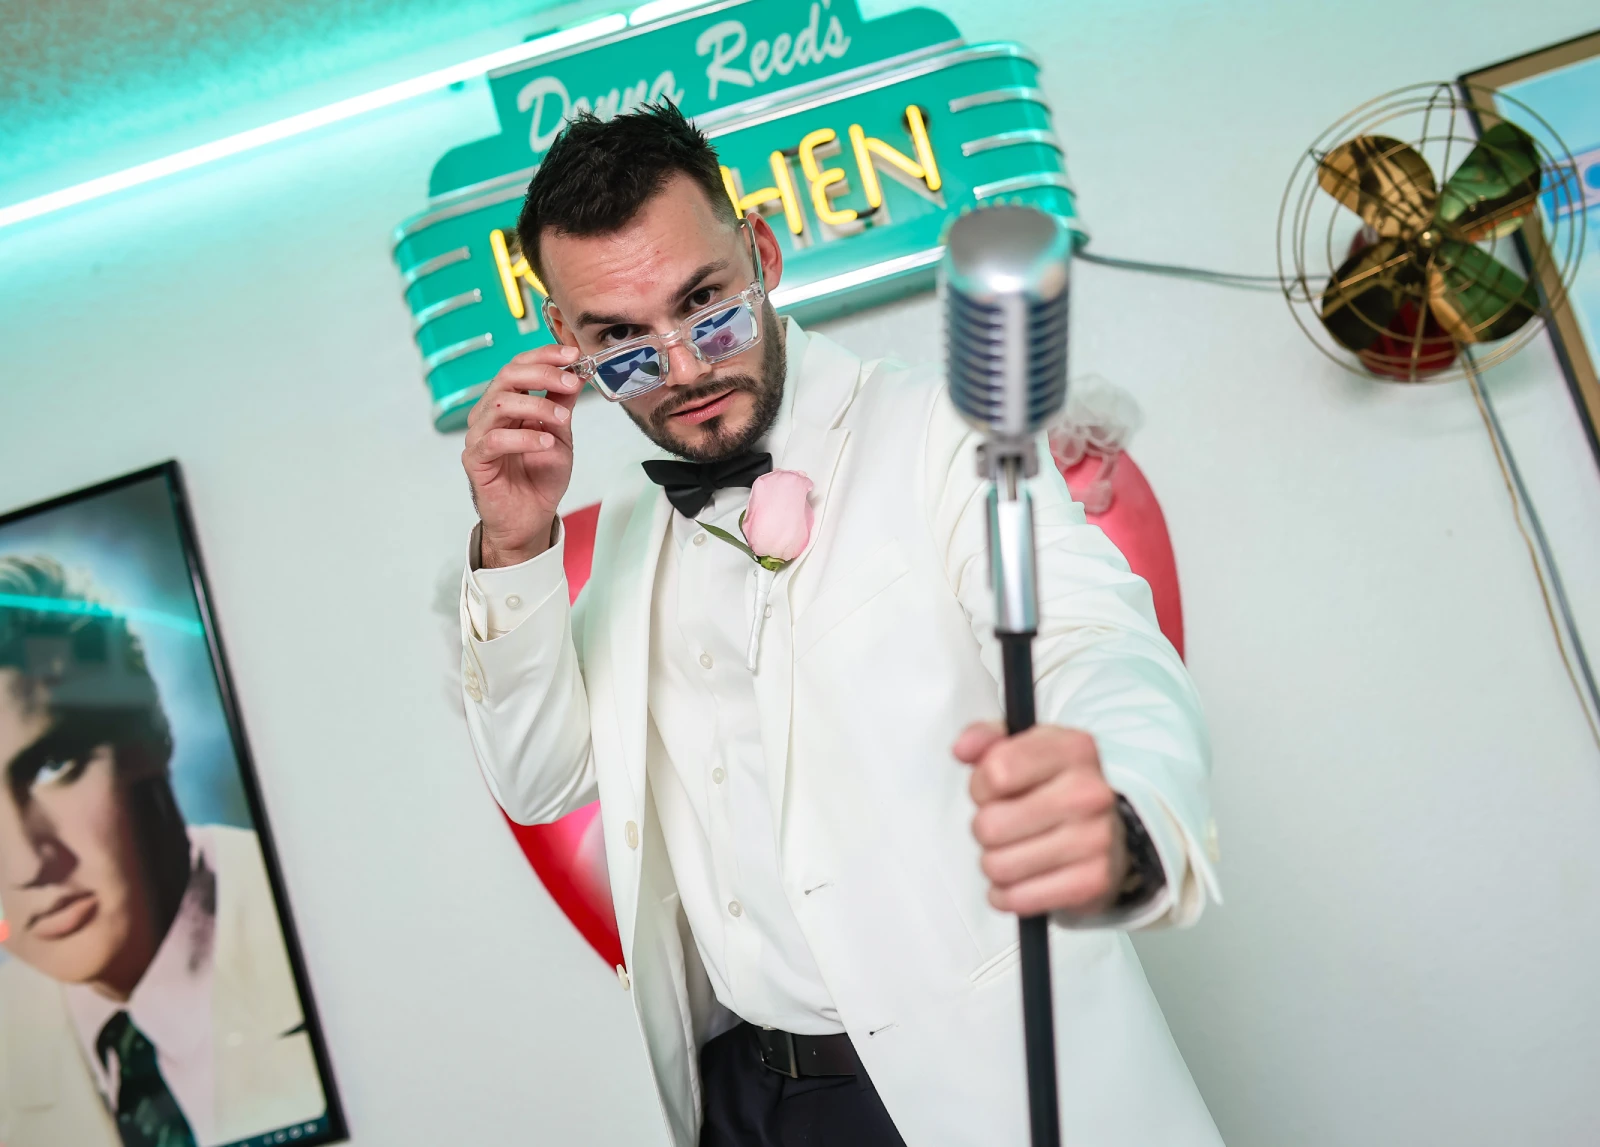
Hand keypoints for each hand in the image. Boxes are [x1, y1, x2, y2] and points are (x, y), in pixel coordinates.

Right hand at [462, 343, 582, 567]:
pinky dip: (524, 438)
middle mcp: (490, 414)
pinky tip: (545, 443)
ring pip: (500, 404)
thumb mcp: (561, 434)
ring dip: (536, 406)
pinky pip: (494, 440)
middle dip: (542, 373)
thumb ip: (562, 403)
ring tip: (562, 419)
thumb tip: (575, 372)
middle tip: (570, 381)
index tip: (573, 355)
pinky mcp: (475, 460)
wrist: (531, 518)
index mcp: (509, 403)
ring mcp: (479, 435)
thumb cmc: (540, 478)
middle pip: (507, 377)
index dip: (545, 356)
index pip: (519, 366)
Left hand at [954, 723, 1128, 916]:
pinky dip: (1008, 893)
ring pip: (998, 865)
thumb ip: (986, 739)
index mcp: (1073, 749)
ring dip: (994, 862)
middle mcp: (1091, 792)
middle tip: (1004, 824)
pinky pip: (1018, 898)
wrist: (1108, 833)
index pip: (997, 771)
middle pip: (990, 824)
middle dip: (984, 827)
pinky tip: (1021, 878)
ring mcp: (1095, 839)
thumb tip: (964, 748)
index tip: (993, 789)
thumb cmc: (1055, 788)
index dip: (981, 785)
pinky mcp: (1092, 882)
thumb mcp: (1024, 748)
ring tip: (1013, 850)